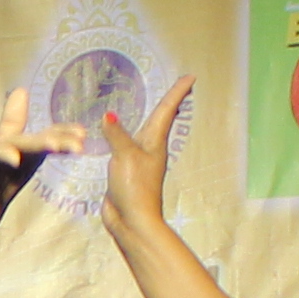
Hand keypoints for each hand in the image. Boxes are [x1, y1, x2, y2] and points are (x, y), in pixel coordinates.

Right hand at [98, 80, 189, 231]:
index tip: (190, 76)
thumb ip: (116, 134)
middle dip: (168, 102)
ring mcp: (138, 160)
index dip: (177, 92)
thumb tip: (108, 115)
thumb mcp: (125, 156)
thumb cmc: (135, 187)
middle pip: (161, 119)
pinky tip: (117, 135)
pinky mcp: (125, 171)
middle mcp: (150, 148)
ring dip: (148, 118)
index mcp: (154, 142)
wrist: (132, 220)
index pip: (167, 110)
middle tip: (177, 86)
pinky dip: (124, 135)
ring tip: (149, 104)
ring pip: (144, 132)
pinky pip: (125, 146)